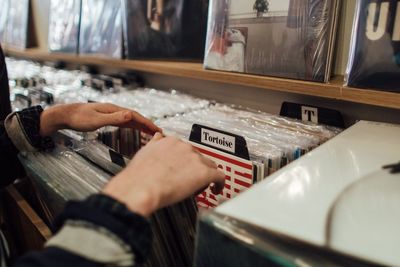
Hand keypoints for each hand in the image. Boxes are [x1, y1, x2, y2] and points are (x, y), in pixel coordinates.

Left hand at [39, 103, 160, 135]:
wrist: (66, 115)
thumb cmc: (79, 118)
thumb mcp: (97, 119)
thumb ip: (114, 118)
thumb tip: (130, 115)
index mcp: (114, 110)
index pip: (135, 116)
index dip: (147, 123)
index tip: (156, 130)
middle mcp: (115, 110)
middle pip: (135, 117)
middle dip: (147, 125)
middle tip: (159, 133)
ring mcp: (111, 114)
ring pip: (131, 120)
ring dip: (141, 126)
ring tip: (151, 133)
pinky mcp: (107, 118)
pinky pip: (124, 123)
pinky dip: (133, 126)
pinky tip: (135, 130)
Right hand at [102, 133, 225, 216]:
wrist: (140, 188)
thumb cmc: (139, 176)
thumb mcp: (144, 152)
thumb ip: (154, 144)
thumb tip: (158, 137)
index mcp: (171, 141)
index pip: (186, 149)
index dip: (186, 161)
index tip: (184, 168)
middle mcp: (185, 147)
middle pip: (198, 157)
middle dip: (195, 168)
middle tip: (189, 181)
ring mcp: (195, 159)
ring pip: (209, 165)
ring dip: (206, 175)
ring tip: (199, 187)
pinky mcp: (204, 173)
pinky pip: (219, 176)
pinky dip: (220, 184)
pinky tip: (216, 190)